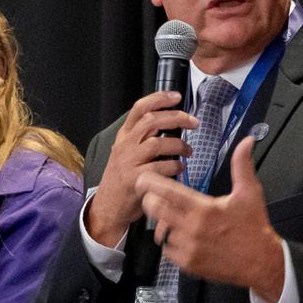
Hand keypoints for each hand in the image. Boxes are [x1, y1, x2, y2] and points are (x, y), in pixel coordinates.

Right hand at [86, 91, 197, 246]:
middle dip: (177, 118)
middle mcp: (125, 146)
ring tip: (188, 151)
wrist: (109, 206)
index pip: (139, 109)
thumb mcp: (127, 153)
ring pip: (159, 143)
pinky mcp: (135, 178)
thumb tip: (172, 123)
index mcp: (124, 137)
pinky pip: (162, 166)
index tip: (176, 96)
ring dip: (180, 145)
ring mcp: (129, 162)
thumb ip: (143, 138)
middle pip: (152, 121)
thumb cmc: (123, 179)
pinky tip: (179, 168)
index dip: (159, 99)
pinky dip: (176, 166)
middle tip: (193, 122)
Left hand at [136, 137, 284, 300]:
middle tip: (157, 197)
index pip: (165, 191)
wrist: (261, 262)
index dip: (150, 182)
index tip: (144, 178)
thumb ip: (242, 165)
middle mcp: (191, 228)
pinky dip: (170, 241)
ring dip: (161, 222)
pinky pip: (166, 249)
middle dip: (151, 200)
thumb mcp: (250, 193)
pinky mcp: (187, 263)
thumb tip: (247, 141)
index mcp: (203, 208)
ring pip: (158, 230)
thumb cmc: (253, 227)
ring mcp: (188, 248)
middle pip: (153, 209)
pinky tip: (182, 235)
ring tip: (174, 217)